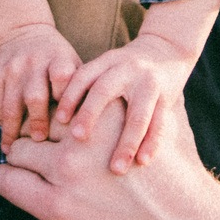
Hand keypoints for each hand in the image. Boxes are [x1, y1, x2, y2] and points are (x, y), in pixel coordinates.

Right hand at [0, 21, 81, 148]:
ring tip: (15, 150)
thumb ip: (80, 90)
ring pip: (11, 104)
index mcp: (59, 58)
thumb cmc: (59, 60)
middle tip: (41, 140)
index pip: (63, 77)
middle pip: (35, 96)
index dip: (65, 98)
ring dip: (13, 129)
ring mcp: (13, 68)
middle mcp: (35, 61)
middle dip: (37, 121)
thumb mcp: (73, 64)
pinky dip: (2, 122)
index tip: (67, 121)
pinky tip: (7, 137)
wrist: (25, 31)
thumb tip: (91, 126)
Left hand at [54, 32, 197, 170]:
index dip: (70, 96)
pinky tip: (143, 162)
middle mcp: (127, 70)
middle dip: (90, 114)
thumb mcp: (106, 70)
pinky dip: (152, 144)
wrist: (166, 50)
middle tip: (77, 140)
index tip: (59, 121)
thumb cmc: (125, 71)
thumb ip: (87, 89)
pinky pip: (160, 124)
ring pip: (137, 115)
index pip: (83, 76)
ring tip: (116, 169)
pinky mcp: (167, 97)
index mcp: (106, 62)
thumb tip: (53, 123)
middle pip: (104, 90)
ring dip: (126, 143)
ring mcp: (149, 83)